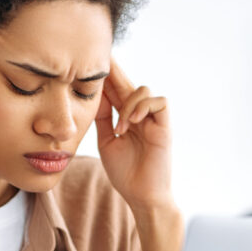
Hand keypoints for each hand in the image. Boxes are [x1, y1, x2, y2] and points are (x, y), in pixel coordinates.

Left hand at [96, 57, 172, 210]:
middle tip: (100, 54)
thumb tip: (91, 96)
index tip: (87, 62)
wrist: (142, 196)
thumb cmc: (126, 173)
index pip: (113, 90)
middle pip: (126, 82)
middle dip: (113, 69)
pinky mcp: (165, 126)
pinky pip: (159, 102)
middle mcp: (140, 114)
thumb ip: (102, 119)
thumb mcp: (107, 141)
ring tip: (120, 127)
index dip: (103, 77)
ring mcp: (153, 119)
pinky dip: (144, 108)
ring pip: (143, 89)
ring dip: (128, 103)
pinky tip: (132, 123)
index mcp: (125, 117)